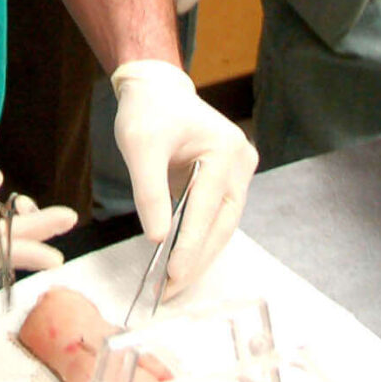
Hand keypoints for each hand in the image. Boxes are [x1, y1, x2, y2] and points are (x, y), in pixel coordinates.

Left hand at [108, 61, 255, 296]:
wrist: (156, 90)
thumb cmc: (148, 112)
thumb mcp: (140, 147)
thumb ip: (150, 191)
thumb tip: (158, 238)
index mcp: (225, 149)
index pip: (207, 208)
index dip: (190, 245)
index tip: (172, 276)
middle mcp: (240, 163)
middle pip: (221, 223)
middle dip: (196, 259)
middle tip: (171, 291)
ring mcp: (236, 174)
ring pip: (220, 226)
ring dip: (197, 256)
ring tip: (172, 286)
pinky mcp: (225, 183)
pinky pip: (213, 219)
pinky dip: (196, 241)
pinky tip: (178, 264)